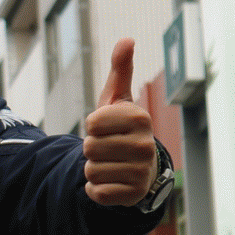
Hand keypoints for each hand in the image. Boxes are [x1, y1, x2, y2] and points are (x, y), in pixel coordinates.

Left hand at [83, 39, 158, 207]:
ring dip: (94, 168)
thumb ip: (120, 69)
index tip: (107, 128)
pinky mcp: (133, 195)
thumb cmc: (122, 128)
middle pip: (89, 148)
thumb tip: (127, 39)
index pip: (92, 123)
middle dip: (92, 148)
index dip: (93, 126)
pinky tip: (111, 181)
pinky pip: (96, 192)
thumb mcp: (118, 98)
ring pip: (91, 171)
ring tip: (111, 164)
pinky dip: (96, 189)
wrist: (138, 167)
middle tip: (108, 148)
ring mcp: (141, 172)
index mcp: (140, 118)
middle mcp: (145, 146)